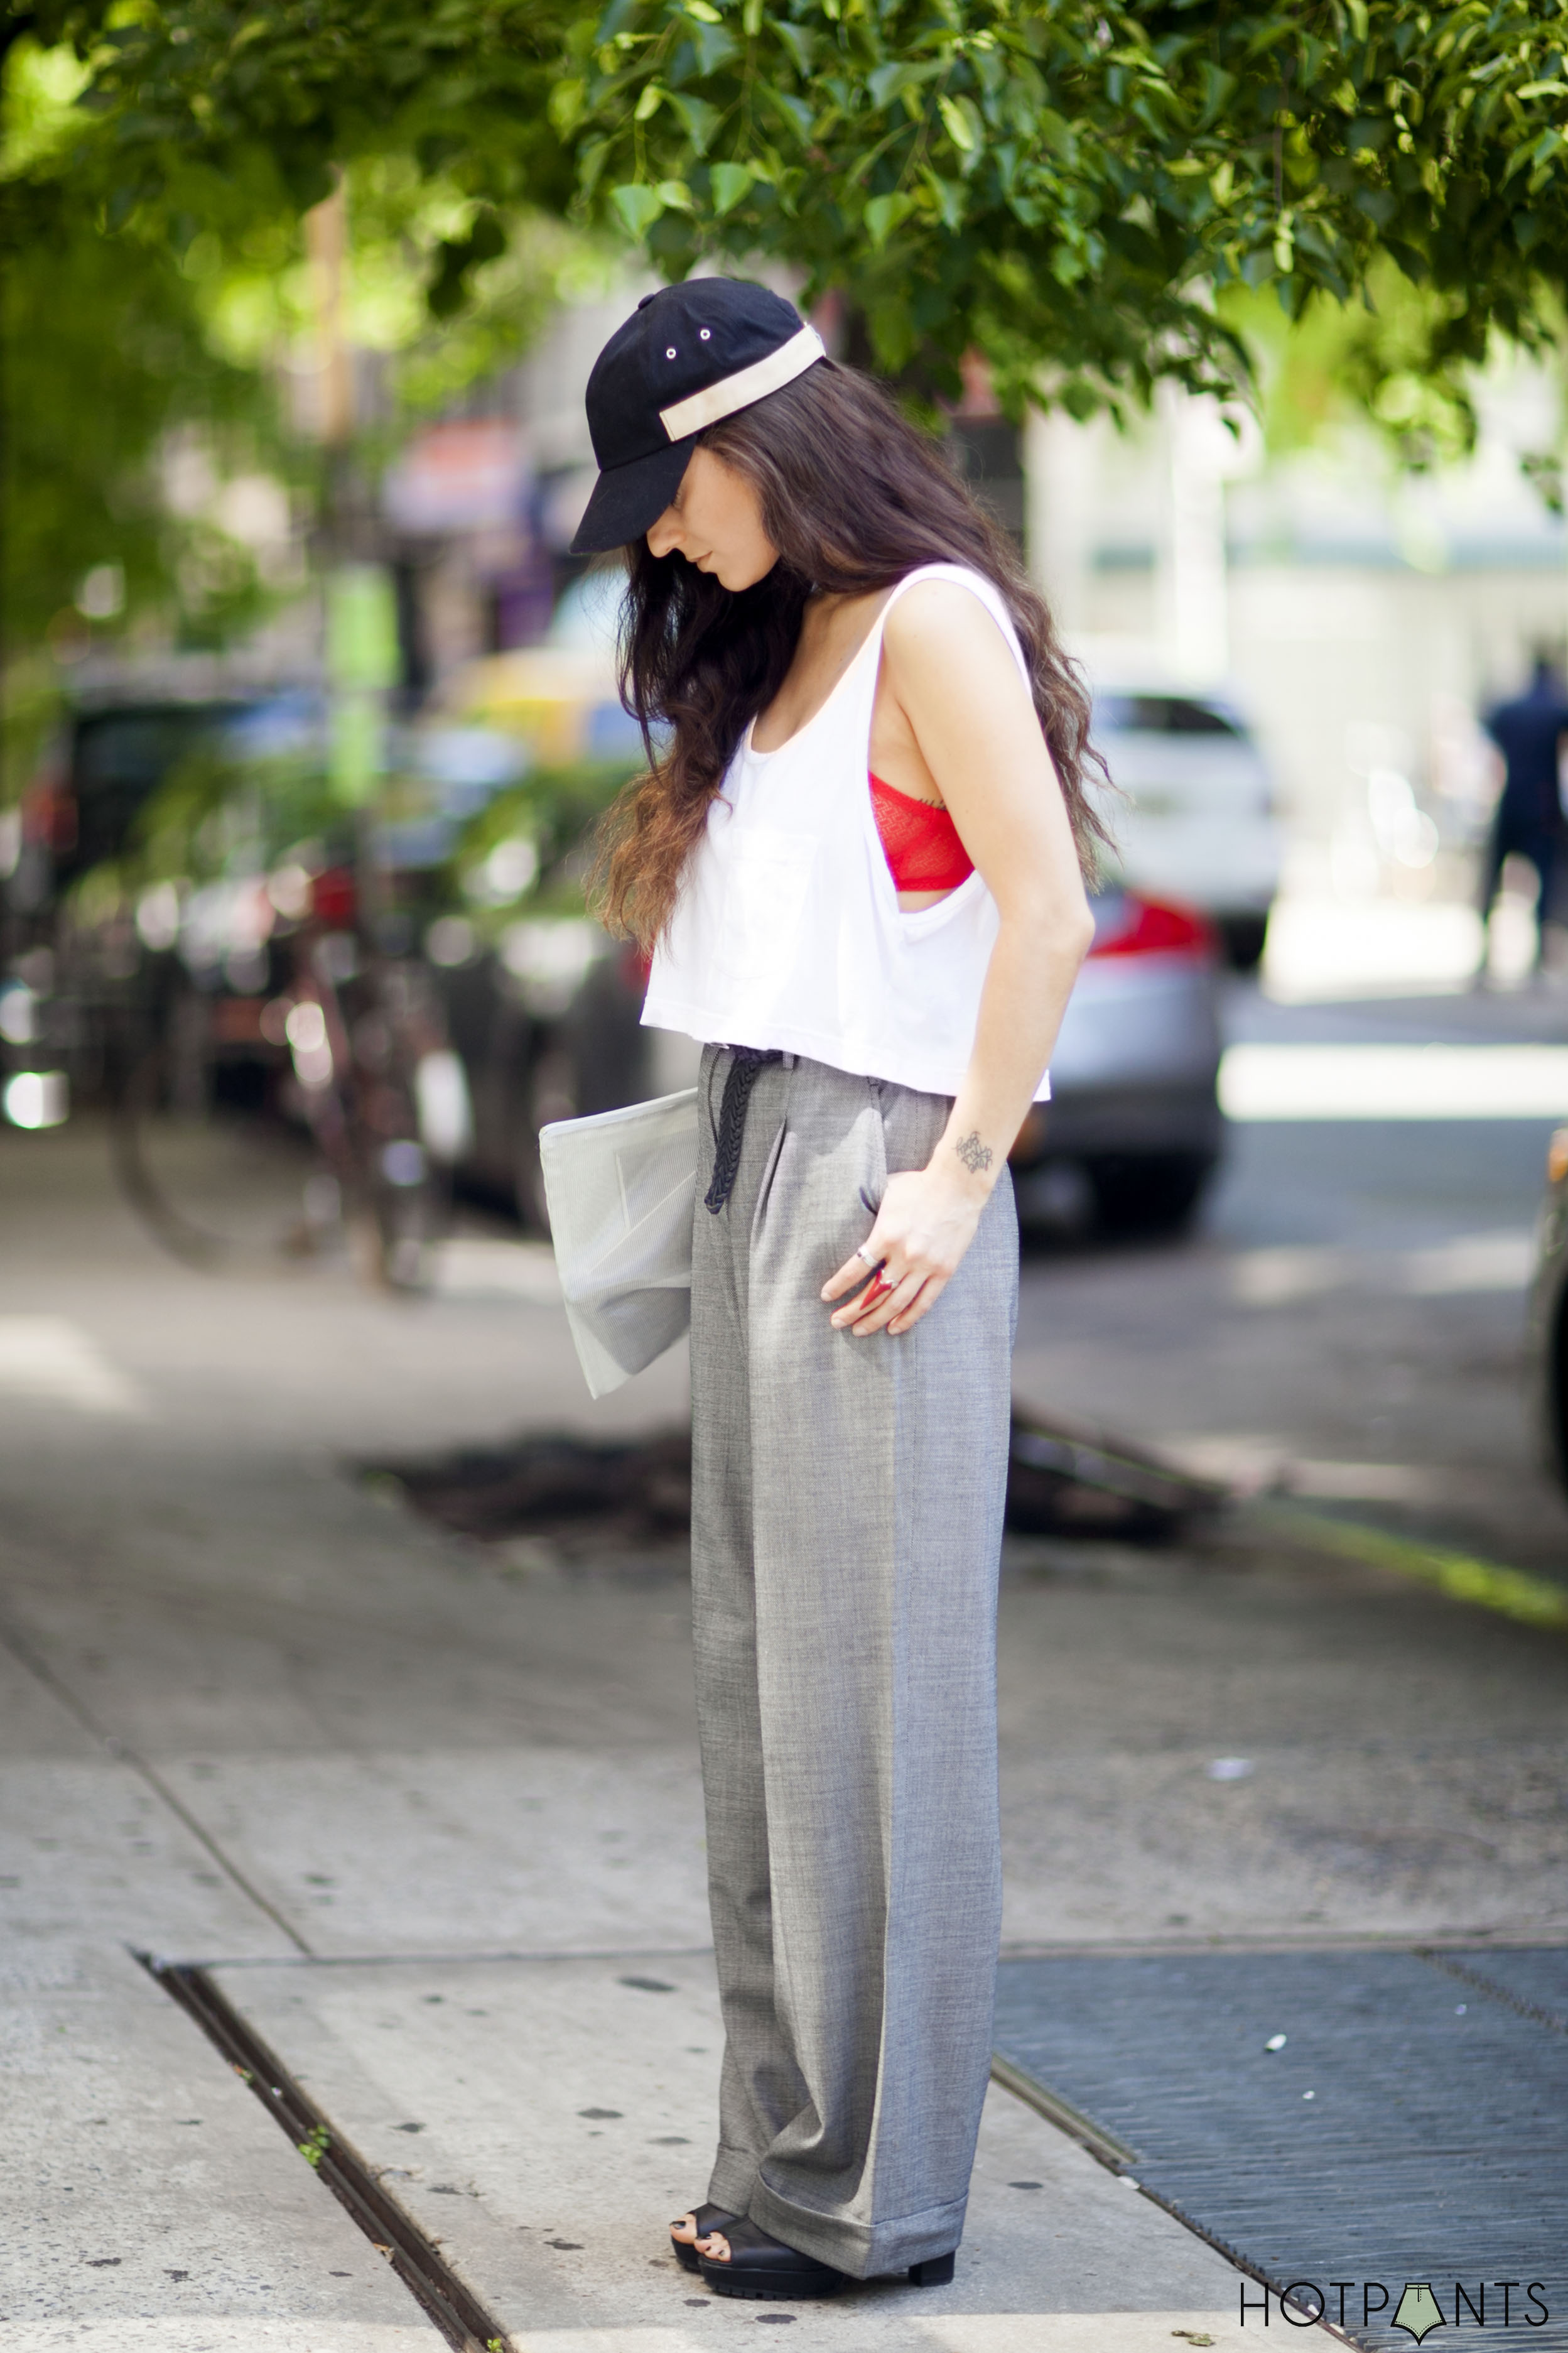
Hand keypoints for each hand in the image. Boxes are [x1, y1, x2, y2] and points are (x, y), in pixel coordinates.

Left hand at [821, 1163, 985, 1336]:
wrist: (959, 1185)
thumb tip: (848, 1218)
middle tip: (837, 1322)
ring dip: (875, 1320)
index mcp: (886, 1235)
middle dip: (852, 1311)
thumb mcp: (885, 1193)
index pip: (855, 1269)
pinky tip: (893, 1329)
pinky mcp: (945, 1271)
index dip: (838, 1286)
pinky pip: (924, 1302)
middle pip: (873, 1293)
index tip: (826, 1296)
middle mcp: (905, 1255)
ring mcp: (926, 1265)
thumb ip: (869, 1212)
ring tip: (859, 1330)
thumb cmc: (919, 1185)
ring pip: (896, 1303)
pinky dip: (908, 1319)